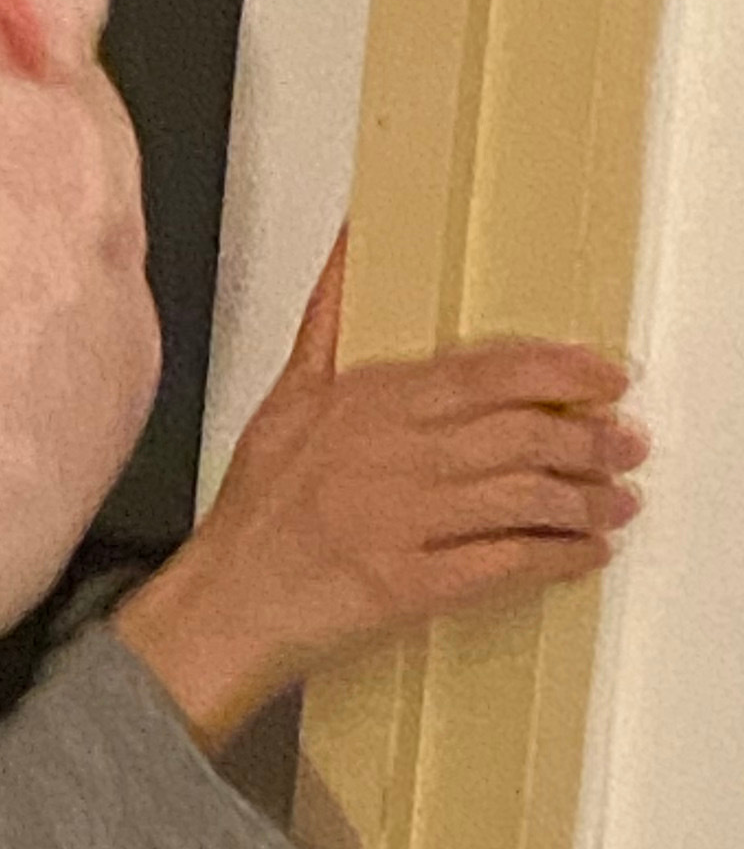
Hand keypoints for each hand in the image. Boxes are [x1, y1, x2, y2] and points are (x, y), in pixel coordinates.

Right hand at [112, 233, 644, 751]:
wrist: (223, 604)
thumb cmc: (258, 508)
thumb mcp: (286, 398)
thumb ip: (329, 321)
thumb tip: (350, 244)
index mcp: (366, 404)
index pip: (486, 374)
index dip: (561, 373)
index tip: (605, 377)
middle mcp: (390, 458)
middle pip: (520, 436)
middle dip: (590, 441)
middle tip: (625, 444)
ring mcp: (402, 523)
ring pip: (524, 499)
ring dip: (584, 502)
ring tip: (614, 503)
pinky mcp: (409, 587)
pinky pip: (504, 565)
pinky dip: (556, 558)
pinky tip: (582, 554)